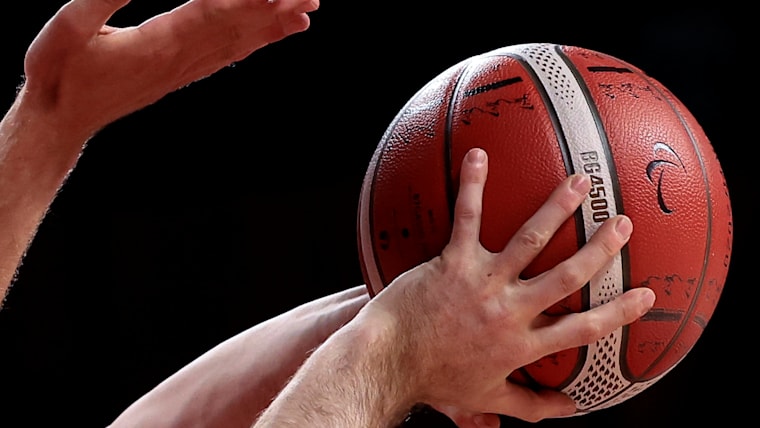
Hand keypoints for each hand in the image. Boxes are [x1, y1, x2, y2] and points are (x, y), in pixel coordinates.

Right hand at [19, 0, 318, 136]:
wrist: (62, 119)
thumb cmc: (59, 73)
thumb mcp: (69, 28)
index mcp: (160, 42)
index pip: (215, 10)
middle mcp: (181, 58)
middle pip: (238, 27)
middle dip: (276, 8)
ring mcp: (183, 70)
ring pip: (237, 44)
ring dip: (272, 27)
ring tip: (305, 14)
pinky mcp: (179, 77)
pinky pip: (224, 58)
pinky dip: (252, 45)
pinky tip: (268, 38)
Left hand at [368, 147, 655, 422]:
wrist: (387, 363)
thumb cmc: (434, 380)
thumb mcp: (487, 399)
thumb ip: (531, 405)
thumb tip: (569, 411)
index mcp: (522, 344)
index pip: (583, 329)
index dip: (619, 312)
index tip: (646, 295)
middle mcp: (509, 311)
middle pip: (566, 276)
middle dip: (599, 248)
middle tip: (622, 223)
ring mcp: (482, 283)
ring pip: (528, 241)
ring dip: (555, 209)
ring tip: (579, 183)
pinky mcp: (452, 262)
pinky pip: (466, 219)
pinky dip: (473, 186)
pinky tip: (479, 156)